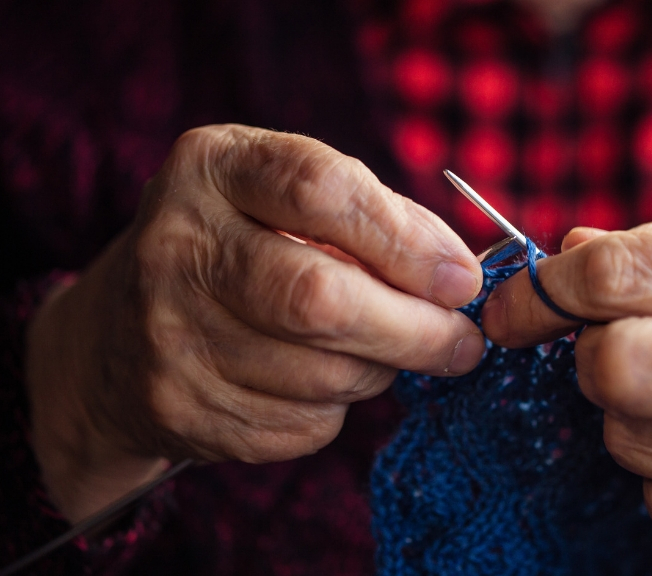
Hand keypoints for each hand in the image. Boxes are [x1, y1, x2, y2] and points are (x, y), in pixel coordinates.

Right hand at [26, 124, 484, 521]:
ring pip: (323, 374)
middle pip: (320, 299)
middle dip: (415, 330)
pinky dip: (337, 408)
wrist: (120, 335)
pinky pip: (304, 425)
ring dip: (380, 369)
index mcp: (213, 168)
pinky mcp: (179, 408)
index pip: (320, 191)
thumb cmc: (242, 249)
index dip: (405, 240)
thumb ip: (377, 218)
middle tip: (463, 343)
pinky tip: (318, 380)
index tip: (461, 279)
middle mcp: (177, 246)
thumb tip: (458, 273)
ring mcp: (168, 334)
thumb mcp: (289, 200)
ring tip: (382, 350)